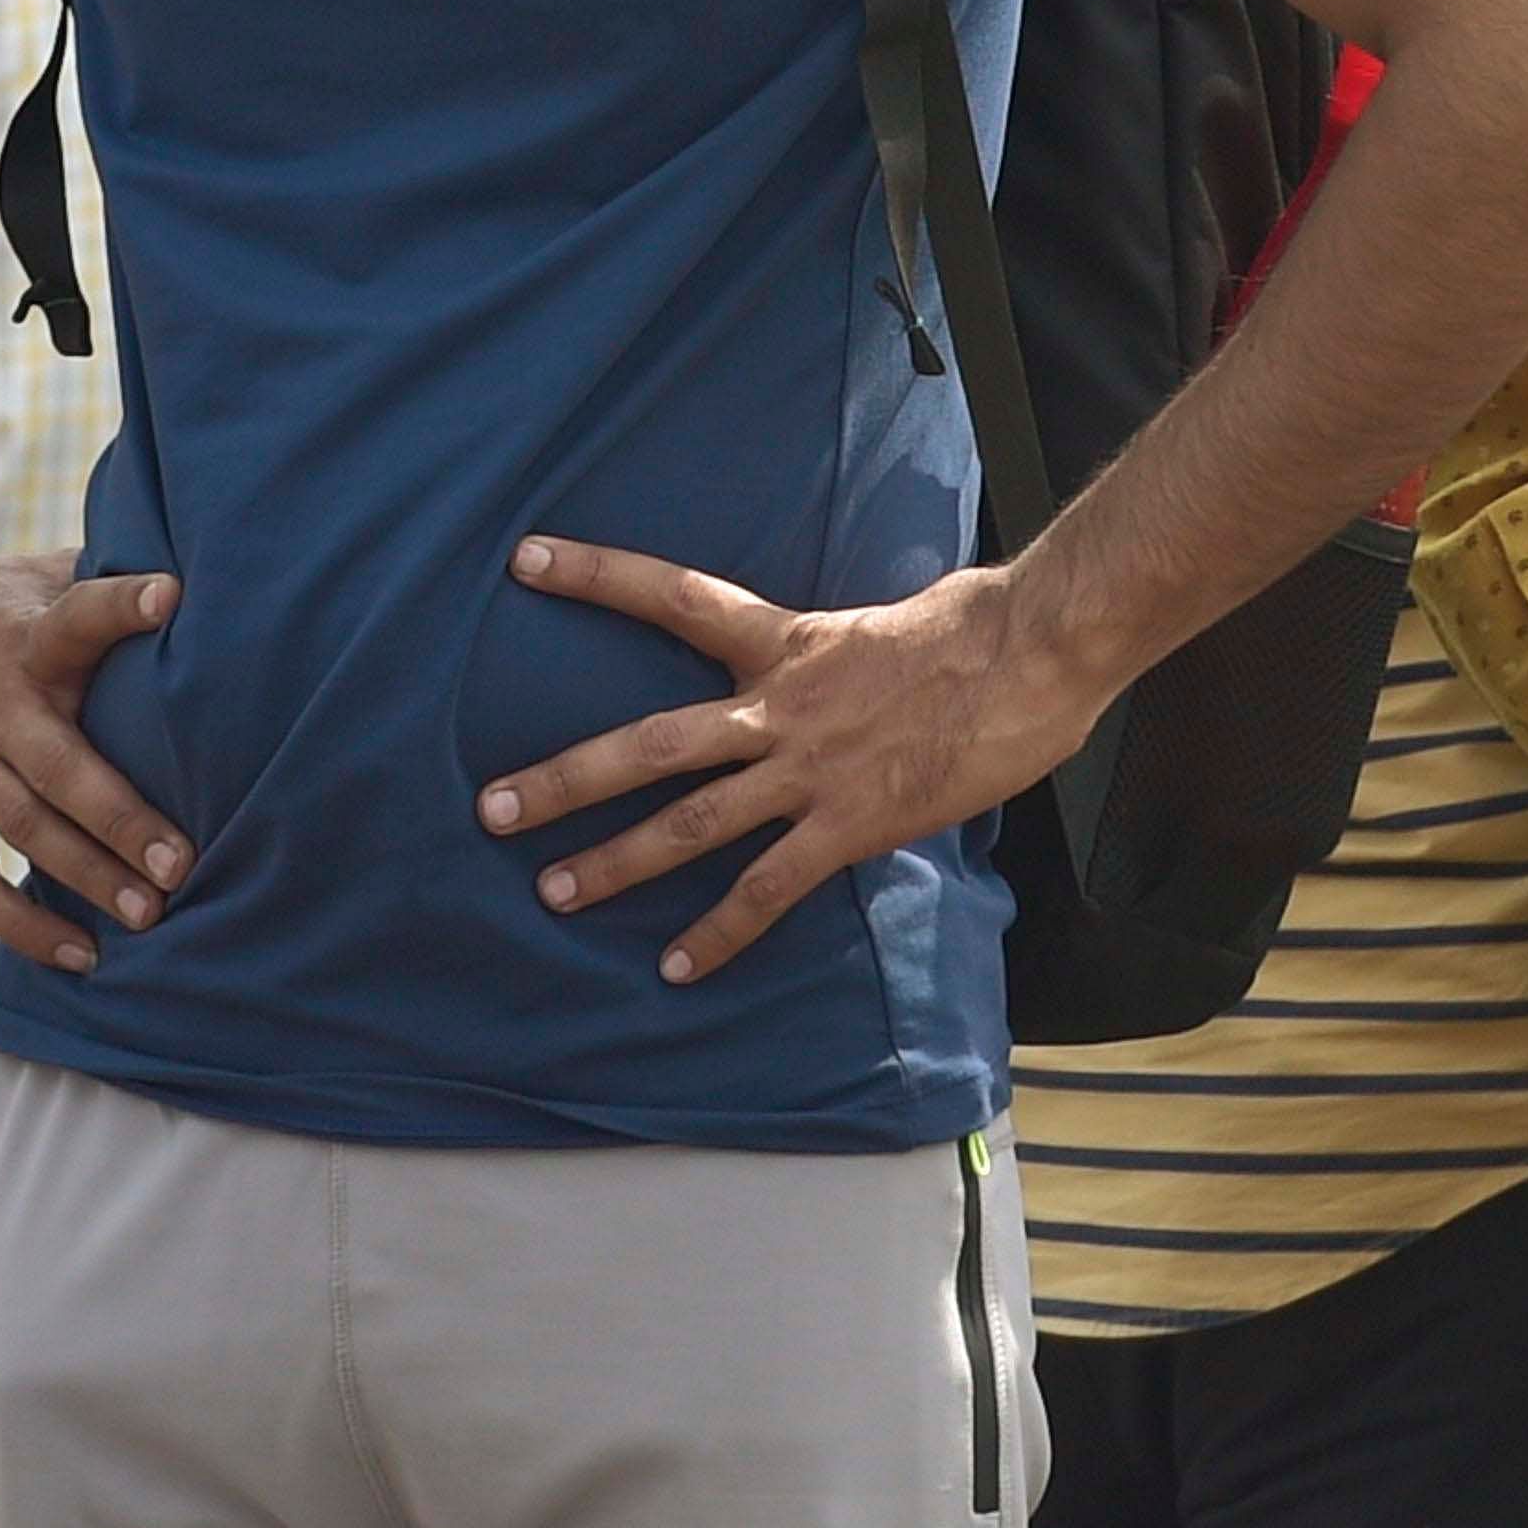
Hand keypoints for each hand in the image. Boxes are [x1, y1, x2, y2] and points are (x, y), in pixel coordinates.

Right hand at [0, 548, 185, 973]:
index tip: (169, 596)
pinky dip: (22, 924)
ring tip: (148, 918)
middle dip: (121, 819)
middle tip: (180, 866)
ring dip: (87, 879)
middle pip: (61, 767)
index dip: (121, 606)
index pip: (78, 615)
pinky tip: (78, 954)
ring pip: (26, 831)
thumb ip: (96, 580)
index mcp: (28, 637)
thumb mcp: (24, 577)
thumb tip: (192, 575)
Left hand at [475, 538, 1108, 985]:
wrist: (1034, 652)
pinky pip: (768, 889)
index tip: (527, 560)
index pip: (673, 596)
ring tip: (555, 894)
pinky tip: (678, 966)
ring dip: (617, 862)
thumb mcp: (885, 622)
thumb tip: (839, 662)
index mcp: (784, 641)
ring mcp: (810, 771)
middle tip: (493, 808)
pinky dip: (720, 932)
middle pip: (650, 744)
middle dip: (567, 778)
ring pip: (692, 823)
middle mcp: (780, 707)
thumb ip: (837, 652)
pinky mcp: (849, 824)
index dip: (597, 575)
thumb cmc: (975, 629)